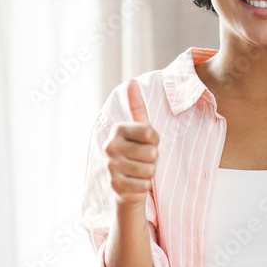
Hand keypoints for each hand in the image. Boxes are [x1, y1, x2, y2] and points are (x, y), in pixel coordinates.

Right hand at [103, 79, 158, 206]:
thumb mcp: (140, 130)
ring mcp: (111, 167)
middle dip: (153, 159)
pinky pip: (144, 185)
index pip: (151, 133)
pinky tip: (135, 183)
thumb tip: (131, 81)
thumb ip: (136, 107)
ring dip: (149, 173)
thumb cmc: (138, 153)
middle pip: (152, 152)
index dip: (155, 141)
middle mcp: (110, 146)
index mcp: (118, 130)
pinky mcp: (115, 186)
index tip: (147, 143)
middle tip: (142, 160)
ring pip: (149, 169)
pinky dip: (144, 186)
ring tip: (139, 171)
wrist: (126, 183)